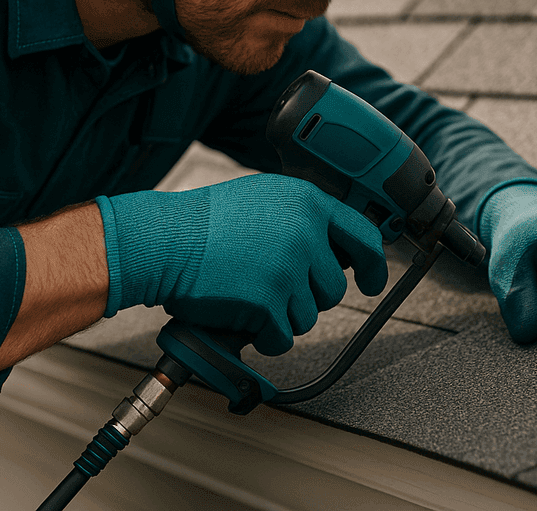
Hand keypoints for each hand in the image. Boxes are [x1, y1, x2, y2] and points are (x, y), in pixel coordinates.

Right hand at [97, 173, 386, 355]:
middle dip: (306, 297)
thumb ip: (301, 217)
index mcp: (307, 202)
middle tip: (273, 288)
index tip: (370, 280)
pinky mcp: (268, 302)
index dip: (372, 264)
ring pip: (308, 316)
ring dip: (282, 317)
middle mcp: (304, 232)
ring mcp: (287, 268)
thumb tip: (331, 246)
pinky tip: (242, 315)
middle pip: (333, 288)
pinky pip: (283, 337)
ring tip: (249, 295)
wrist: (164, 241)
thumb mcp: (263, 199)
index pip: (363, 235)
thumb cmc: (203, 223)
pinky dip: (263, 336)